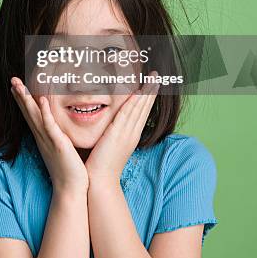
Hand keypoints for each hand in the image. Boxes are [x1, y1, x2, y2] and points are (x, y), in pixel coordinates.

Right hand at [10, 77, 88, 194]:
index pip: (31, 114)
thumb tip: (61, 129)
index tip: (16, 85)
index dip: (22, 99)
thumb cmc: (69, 170)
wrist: (71, 190)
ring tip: (19, 85)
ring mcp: (48, 139)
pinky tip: (43, 100)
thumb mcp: (62, 148)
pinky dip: (45, 112)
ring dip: (26, 100)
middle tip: (12, 79)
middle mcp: (42, 136)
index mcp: (43, 136)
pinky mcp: (57, 144)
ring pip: (34, 115)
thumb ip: (59, 136)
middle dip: (20, 94)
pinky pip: (49, 125)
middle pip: (28, 111)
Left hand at [85, 72, 159, 186]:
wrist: (99, 182)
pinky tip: (139, 92)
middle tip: (156, 75)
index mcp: (131, 135)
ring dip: (146, 92)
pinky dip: (134, 102)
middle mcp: (132, 133)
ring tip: (153, 78)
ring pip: (139, 108)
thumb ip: (111, 134)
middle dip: (151, 90)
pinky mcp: (118, 134)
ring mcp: (127, 134)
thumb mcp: (109, 145)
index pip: (142, 112)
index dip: (147, 97)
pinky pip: (128, 114)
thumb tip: (109, 127)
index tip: (151, 84)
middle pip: (144, 107)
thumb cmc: (100, 165)